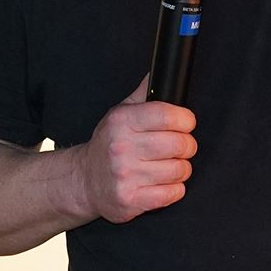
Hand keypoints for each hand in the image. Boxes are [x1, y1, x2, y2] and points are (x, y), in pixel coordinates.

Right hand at [76, 74, 197, 223]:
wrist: (83, 180)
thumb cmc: (108, 144)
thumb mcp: (120, 113)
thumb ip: (143, 93)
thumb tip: (159, 71)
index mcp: (122, 121)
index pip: (168, 114)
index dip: (186, 119)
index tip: (186, 123)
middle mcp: (121, 147)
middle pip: (179, 144)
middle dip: (187, 145)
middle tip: (181, 147)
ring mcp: (125, 176)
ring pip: (179, 170)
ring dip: (181, 169)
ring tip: (170, 166)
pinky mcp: (130, 200)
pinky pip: (171, 194)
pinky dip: (174, 189)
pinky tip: (163, 183)